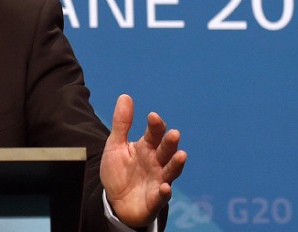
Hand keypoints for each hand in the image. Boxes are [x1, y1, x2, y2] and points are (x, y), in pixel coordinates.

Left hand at [100, 94, 186, 228]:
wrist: (115, 201)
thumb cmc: (119, 171)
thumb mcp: (115, 145)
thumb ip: (122, 123)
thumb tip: (126, 96)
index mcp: (146, 148)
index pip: (154, 134)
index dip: (155, 125)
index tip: (152, 116)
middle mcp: (156, 163)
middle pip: (166, 151)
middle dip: (170, 143)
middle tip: (173, 133)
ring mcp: (158, 181)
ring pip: (170, 172)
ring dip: (176, 164)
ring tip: (181, 155)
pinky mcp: (155, 200)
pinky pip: (161, 197)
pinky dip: (164, 192)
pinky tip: (165, 187)